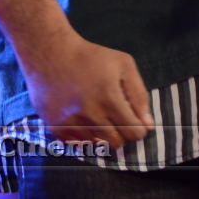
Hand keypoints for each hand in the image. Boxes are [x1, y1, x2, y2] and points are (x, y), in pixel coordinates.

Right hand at [17, 31, 153, 149]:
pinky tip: (82, 118)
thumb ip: (139, 95)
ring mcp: (72, 123)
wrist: (50, 52)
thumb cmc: (90, 56)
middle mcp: (90, 115)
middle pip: (117, 143)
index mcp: (110, 98)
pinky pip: (78, 145)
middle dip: (122, 132)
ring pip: (98, 145)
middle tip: (115, 116)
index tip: (133, 119)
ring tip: (97, 114)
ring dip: (102, 134)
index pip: (134, 133)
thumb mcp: (123, 64)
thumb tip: (148, 125)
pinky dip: (84, 136)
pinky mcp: (56, 128)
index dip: (138, 128)